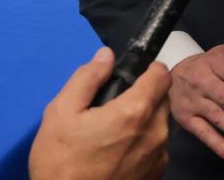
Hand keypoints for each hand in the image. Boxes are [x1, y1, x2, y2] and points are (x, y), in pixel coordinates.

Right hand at [30, 48, 169, 179]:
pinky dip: (141, 145)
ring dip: (143, 122)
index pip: (162, 74)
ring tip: (111, 133)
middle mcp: (155, 133)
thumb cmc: (62, 163)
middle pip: (162, 99)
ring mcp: (158, 158)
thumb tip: (106, 56)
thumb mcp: (61, 113)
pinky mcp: (155, 176)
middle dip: (144, 95)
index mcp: (136, 111)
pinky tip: (116, 154)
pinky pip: (155, 149)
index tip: (133, 75)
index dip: (148, 69)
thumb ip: (87, 78)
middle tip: (113, 106)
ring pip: (159, 125)